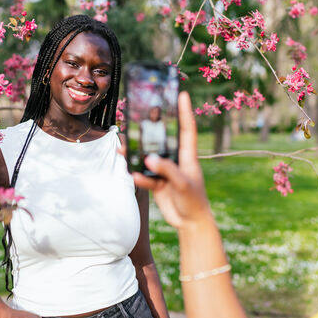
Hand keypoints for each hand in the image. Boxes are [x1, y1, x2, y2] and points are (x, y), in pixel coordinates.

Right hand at [133, 92, 212, 229]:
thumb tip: (149, 158)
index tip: (183, 94)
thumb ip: (167, 170)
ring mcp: (165, 170)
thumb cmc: (194, 200)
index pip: (187, 128)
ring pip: (148, 156)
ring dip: (136, 153)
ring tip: (123, 147)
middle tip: (137, 115)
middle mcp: (176, 159)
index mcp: (188, 155)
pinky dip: (138, 176)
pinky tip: (134, 176)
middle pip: (162, 139)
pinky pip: (144, 175)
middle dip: (149, 128)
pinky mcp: (157, 182)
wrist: (190, 223)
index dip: (185, 111)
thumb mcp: (182, 183)